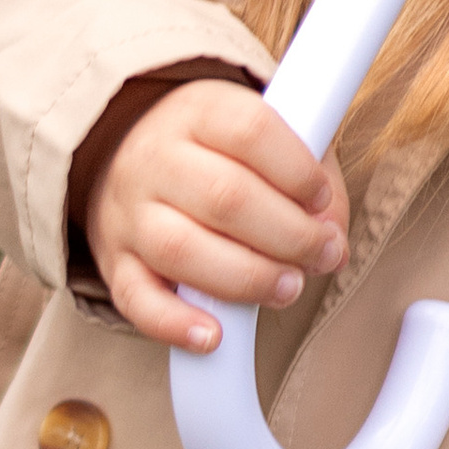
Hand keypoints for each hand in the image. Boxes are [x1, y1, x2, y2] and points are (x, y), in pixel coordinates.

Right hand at [79, 77, 349, 353]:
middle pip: (225, 197)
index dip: (297, 170)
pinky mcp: (115, 263)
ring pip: (181, 248)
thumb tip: (333, 236)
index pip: (250, 131)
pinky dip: (175, 324)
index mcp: (199, 112)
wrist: (124, 154)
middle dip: (289, 235)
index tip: (321, 198)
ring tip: (289, 288)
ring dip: (247, 278)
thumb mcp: (267, 137)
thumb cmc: (218, 151)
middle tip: (323, 254)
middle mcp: (156, 158)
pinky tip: (215, 336)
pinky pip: (136, 299)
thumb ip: (313, 177)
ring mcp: (130, 213)